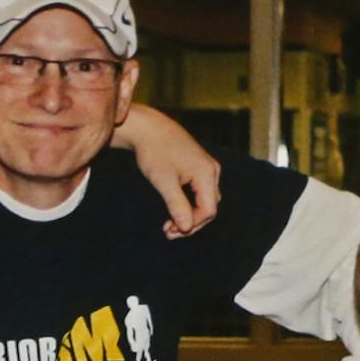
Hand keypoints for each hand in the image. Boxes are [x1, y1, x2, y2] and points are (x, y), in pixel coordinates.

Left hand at [117, 106, 219, 237]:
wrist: (147, 128)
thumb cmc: (154, 152)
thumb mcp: (163, 181)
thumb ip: (177, 205)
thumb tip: (186, 228)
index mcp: (207, 173)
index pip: (208, 210)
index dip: (192, 225)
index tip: (170, 231)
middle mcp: (211, 171)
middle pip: (208, 207)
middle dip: (190, 223)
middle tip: (168, 232)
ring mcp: (206, 168)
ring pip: (204, 201)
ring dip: (189, 216)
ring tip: (168, 226)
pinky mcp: (198, 167)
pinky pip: (199, 192)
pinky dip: (187, 204)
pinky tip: (173, 211)